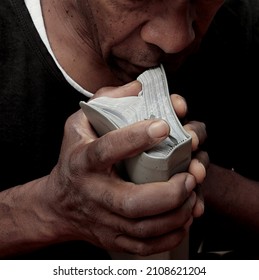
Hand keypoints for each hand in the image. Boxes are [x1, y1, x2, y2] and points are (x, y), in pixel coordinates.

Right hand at [44, 81, 207, 255]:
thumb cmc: (74, 157)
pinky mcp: (112, 238)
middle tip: (190, 175)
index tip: (163, 126)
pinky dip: (169, 235)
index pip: (106, 150)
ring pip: (143, 228)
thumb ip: (107, 101)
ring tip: (192, 194)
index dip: (134, 138)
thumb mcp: (80, 123)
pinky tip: (183, 217)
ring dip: (175, 214)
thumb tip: (139, 88)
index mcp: (83, 161)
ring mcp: (102, 220)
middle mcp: (92, 193)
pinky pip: (144, 246)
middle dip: (168, 191)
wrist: (61, 203)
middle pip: (131, 201)